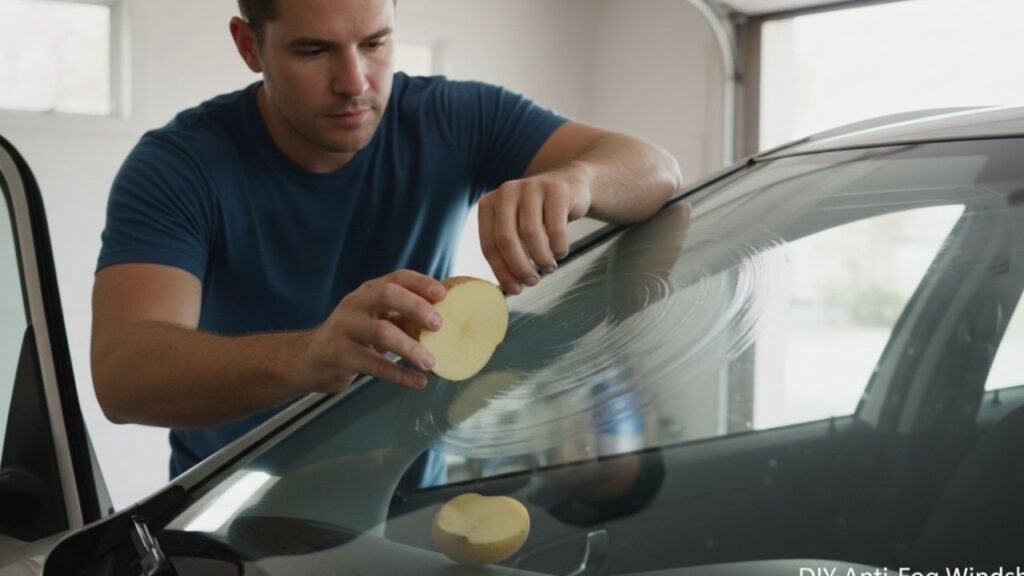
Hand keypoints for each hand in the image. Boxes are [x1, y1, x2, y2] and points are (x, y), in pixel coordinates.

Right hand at [297, 270, 446, 391]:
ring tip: (432, 363)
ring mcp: (344, 328)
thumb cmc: (354, 337)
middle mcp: (354, 304)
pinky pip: (374, 364)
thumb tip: (450, 317)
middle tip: (439, 325)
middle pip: (386, 295)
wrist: (310, 359)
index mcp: (368, 292)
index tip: (444, 294)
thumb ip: (403, 316)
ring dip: (410, 348)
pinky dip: (399, 374)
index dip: (421, 283)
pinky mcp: (339, 355)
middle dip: (415, 306)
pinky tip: (418, 382)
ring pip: (381, 332)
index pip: (397, 278)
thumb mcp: (374, 319)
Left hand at [478, 166, 591, 294]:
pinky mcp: (555, 189)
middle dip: (520, 267)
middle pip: (506, 239)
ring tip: (549, 267)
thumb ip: (508, 251)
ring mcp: (531, 187)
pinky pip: (555, 228)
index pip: (489, 245)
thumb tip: (510, 286)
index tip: (516, 289)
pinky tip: (560, 252)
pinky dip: (558, 247)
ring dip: (541, 259)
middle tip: (533, 282)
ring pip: (530, 234)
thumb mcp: (516, 227)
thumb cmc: (539, 215)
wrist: (569, 183)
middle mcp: (506, 192)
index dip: (501, 272)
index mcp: (488, 204)